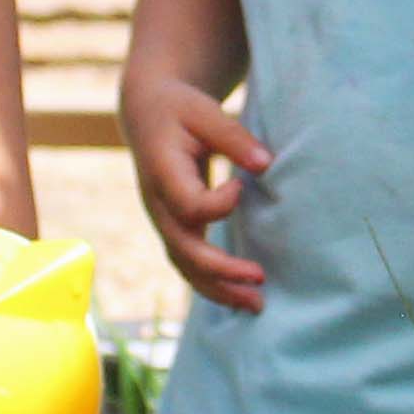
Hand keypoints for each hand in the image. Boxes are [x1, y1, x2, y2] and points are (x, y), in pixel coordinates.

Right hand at [124, 77, 273, 310]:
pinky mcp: (174, 227)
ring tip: (257, 305)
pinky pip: (189, 264)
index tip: (242, 184)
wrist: (147, 112)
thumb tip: (266, 164)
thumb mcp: (203, 110)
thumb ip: (233, 136)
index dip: (219, 204)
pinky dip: (213, 284)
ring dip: (220, 289)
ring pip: (185, 266)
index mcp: (162, 174)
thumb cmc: (179, 109)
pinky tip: (242, 297)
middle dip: (222, 270)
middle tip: (260, 278)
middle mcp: (158, 205)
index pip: (189, 206)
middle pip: (184, 250)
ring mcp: (164, 220)